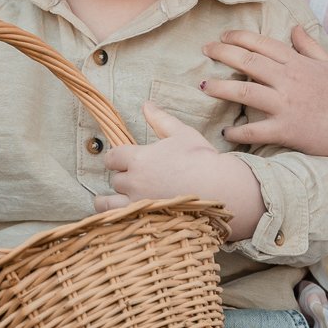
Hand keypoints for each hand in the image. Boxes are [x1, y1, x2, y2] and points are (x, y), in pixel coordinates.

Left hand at [96, 103, 261, 237]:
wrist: (220, 188)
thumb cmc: (202, 159)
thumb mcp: (182, 133)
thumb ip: (160, 119)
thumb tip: (146, 105)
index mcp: (139, 159)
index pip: (112, 157)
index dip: (116, 157)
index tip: (121, 160)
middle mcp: (134, 182)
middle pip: (115, 180)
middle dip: (122, 177)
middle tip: (133, 178)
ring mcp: (138, 204)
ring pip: (108, 204)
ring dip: (107, 201)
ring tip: (109, 202)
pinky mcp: (145, 221)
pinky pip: (119, 222)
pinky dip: (116, 220)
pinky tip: (118, 220)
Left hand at [203, 26, 327, 160]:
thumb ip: (309, 45)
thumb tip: (294, 27)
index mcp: (298, 64)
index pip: (263, 44)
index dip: (240, 37)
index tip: (223, 36)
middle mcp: (289, 81)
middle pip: (248, 62)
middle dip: (223, 53)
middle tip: (205, 50)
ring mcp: (286, 105)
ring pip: (246, 91)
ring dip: (221, 88)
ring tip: (204, 86)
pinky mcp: (286, 129)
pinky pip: (255, 130)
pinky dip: (238, 131)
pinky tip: (225, 132)